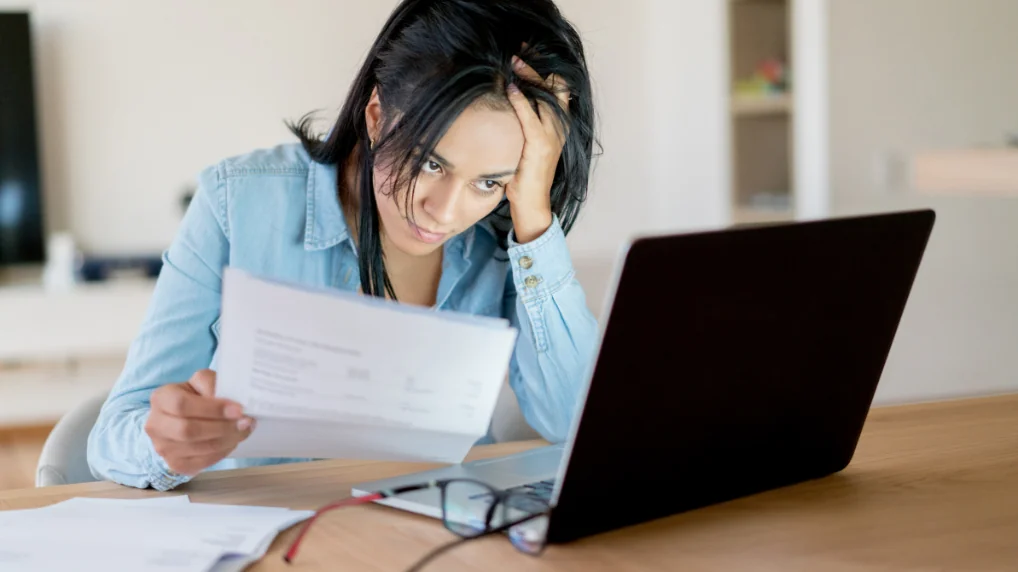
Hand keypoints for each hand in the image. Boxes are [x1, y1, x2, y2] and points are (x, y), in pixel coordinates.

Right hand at [145, 369, 255, 475]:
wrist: (183, 420)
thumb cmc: (196, 397)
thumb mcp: (202, 382)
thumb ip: (212, 384)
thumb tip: (231, 401)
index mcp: (161, 398)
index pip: (182, 405)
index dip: (212, 408)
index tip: (238, 409)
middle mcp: (156, 425)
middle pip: (189, 430)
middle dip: (222, 427)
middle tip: (245, 422)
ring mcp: (163, 448)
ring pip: (198, 448)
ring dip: (227, 440)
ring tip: (243, 430)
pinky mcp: (175, 464)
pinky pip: (202, 462)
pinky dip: (222, 452)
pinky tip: (232, 441)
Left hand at [505, 54, 570, 243]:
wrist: (532, 204)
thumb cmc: (525, 176)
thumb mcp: (526, 144)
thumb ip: (523, 124)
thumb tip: (505, 102)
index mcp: (558, 126)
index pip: (558, 88)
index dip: (545, 68)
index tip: (527, 53)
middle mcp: (559, 127)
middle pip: (554, 85)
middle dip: (537, 65)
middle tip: (519, 50)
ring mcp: (552, 136)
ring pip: (545, 96)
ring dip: (528, 76)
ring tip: (513, 60)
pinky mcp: (540, 146)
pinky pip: (530, 116)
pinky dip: (521, 99)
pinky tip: (511, 86)